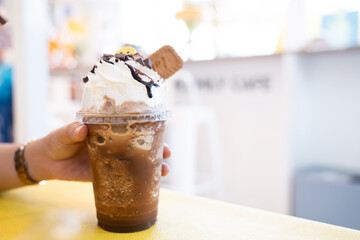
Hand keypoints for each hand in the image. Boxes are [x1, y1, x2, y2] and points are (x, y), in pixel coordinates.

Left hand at [26, 122, 170, 181]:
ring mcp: (112, 158)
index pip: (131, 124)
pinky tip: (148, 184)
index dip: (147, 126)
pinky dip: (137, 180)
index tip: (161, 128)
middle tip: (167, 153)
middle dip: (156, 148)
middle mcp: (114, 142)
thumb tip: (81, 129)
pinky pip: (124, 176)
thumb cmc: (57, 141)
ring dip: (152, 166)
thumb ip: (71, 130)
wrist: (47, 162)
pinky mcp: (106, 174)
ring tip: (165, 171)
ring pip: (136, 161)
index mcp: (107, 128)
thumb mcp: (64, 133)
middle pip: (140, 143)